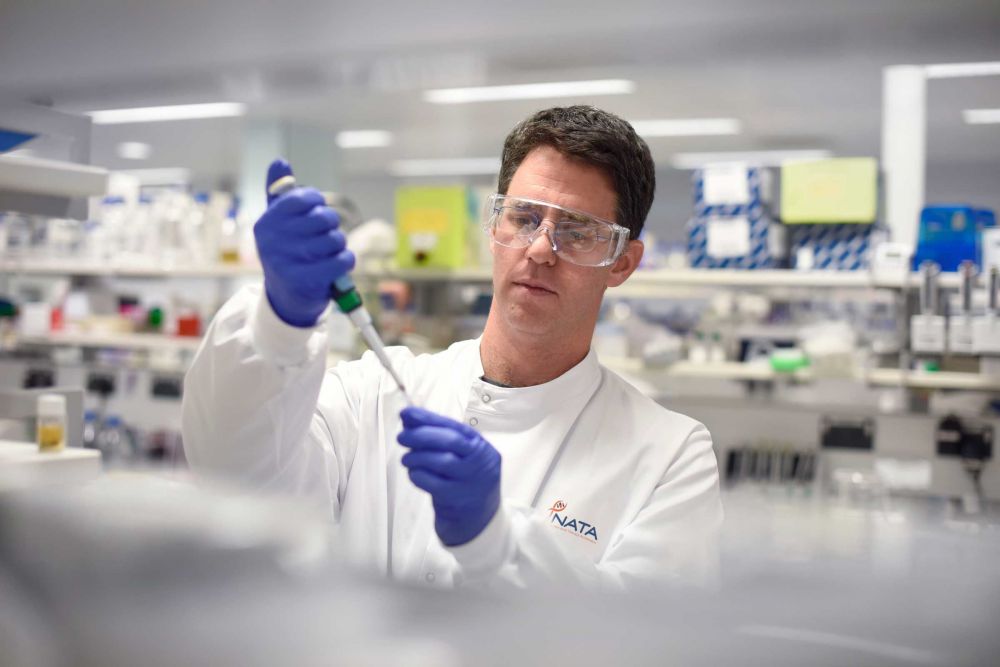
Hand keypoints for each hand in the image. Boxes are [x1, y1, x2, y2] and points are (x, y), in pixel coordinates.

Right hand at [254, 159, 354, 327]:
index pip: (305, 198)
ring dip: (339, 247)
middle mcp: (273, 241)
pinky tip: (337, 265)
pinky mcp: (306, 281)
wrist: (287, 298)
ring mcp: (288, 262)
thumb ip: (280, 193)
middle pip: (323, 218)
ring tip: (327, 255)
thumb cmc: (287, 253)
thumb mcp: (279, 223)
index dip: (319, 203)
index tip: (316, 213)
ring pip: (335, 239)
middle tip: (324, 238)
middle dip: (331, 227)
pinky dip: (346, 261)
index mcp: (267, 222)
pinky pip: (342, 260)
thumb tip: (279, 161)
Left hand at [397, 407, 500, 546]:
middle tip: (402, 437)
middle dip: (421, 435)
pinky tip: (414, 474)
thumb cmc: (465, 482)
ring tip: (406, 459)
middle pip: (450, 441)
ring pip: (440, 461)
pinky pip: (432, 483)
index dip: (428, 418)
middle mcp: (480, 463)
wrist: (479, 522)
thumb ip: (439, 438)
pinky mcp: (457, 501)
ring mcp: (470, 482)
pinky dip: (418, 475)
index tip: (406, 414)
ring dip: (416, 457)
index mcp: (481, 447)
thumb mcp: (461, 457)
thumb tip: (409, 419)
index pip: (454, 427)